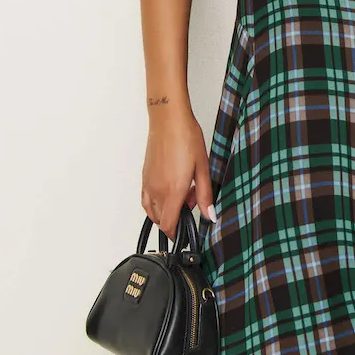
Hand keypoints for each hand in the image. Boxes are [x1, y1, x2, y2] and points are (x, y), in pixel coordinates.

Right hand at [141, 112, 215, 241]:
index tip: (186, 232)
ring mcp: (148, 184)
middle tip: (192, 200)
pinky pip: (146, 199)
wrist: (169, 120)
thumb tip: (210, 215)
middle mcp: (157, 190)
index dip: (176, 234)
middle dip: (176, 218)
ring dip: (166, 210)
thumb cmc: (186, 138)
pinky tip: (169, 189)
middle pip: (161, 220)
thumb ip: (205, 195)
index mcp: (172, 191)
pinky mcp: (144, 176)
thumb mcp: (203, 168)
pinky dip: (156, 203)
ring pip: (152, 211)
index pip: (169, 225)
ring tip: (182, 192)